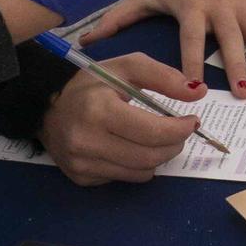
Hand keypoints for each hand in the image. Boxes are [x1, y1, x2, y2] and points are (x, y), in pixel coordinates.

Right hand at [38, 52, 204, 185]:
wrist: (47, 105)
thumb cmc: (92, 82)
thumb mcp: (127, 66)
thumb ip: (164, 77)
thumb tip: (199, 92)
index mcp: (99, 110)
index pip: (151, 132)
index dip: (180, 129)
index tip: (193, 120)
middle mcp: (87, 141)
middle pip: (149, 157)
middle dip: (174, 145)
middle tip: (180, 131)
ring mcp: (82, 164)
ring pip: (140, 172)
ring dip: (159, 156)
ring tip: (158, 138)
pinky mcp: (81, 178)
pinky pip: (123, 178)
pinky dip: (137, 165)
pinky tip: (131, 146)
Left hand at [80, 0, 245, 98]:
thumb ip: (118, 16)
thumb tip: (85, 38)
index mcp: (192, 8)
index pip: (191, 40)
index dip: (191, 63)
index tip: (193, 87)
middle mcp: (220, 6)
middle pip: (228, 41)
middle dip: (235, 67)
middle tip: (243, 93)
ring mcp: (243, 3)